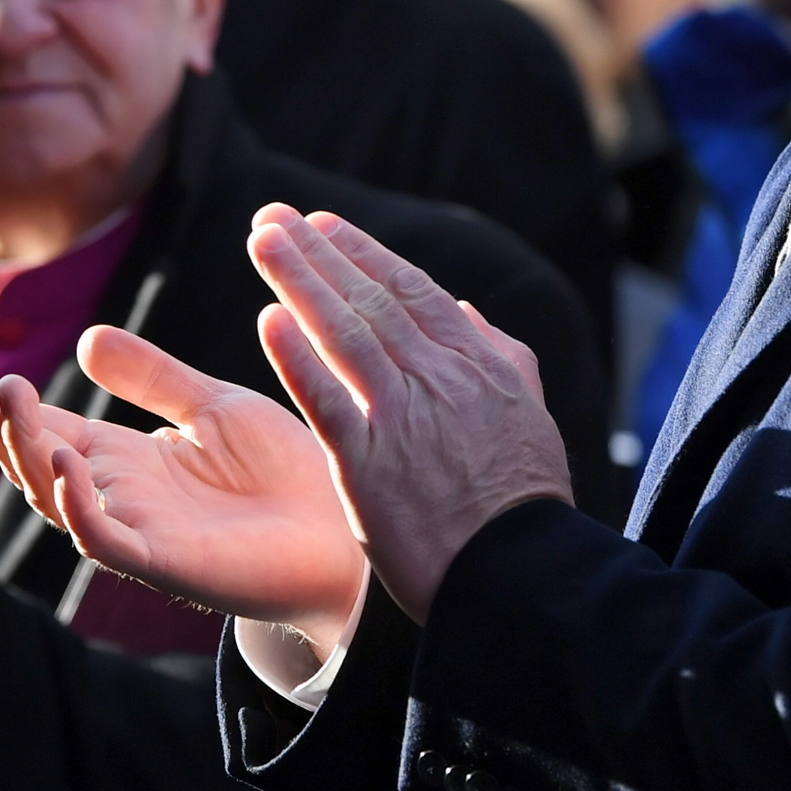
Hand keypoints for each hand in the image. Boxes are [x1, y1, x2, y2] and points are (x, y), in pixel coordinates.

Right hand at [0, 328, 368, 651]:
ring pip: (55, 495)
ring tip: (9, 396)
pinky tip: (62, 462)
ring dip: (26, 449)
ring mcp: (136, 532)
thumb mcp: (212, 407)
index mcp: (122, 459)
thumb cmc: (285, 476)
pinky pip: (105, 539)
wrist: (346, 535)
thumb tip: (84, 340)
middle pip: (30, 456)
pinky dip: (77, 504)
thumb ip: (151, 377)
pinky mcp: (165, 565)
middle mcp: (117, 496)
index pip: (40, 423)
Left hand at [246, 205, 572, 624]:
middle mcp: (438, 378)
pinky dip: (298, 357)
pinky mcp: (371, 463)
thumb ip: (500, 355)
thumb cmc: (523, 502)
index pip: (412, 291)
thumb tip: (467, 310)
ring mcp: (403, 417)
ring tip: (262, 241)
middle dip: (318, 253)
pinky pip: (328, 399)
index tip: (324, 225)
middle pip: (369, 299)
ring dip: (300, 281)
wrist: (518, 573)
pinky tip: (269, 321)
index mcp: (476, 364)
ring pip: (344, 333)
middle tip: (272, 216)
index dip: (363, 253)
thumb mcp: (528, 414)